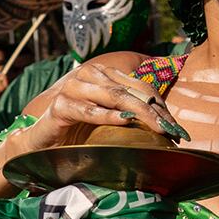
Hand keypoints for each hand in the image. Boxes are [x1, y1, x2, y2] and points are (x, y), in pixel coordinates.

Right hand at [23, 61, 180, 148]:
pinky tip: (124, 122)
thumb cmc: (78, 132)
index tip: (176, 129)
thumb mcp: (109, 121)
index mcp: (105, 74)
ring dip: (138, 113)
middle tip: (171, 131)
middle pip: (131, 92)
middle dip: (155, 112)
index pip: (142, 88)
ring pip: (114, 97)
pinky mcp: (60, 105)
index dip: (161, 107)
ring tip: (156, 129)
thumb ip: (130, 114)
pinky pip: (88, 110)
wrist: (41, 144)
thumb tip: (166, 125)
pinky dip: (107, 116)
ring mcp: (74, 87)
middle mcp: (90, 75)